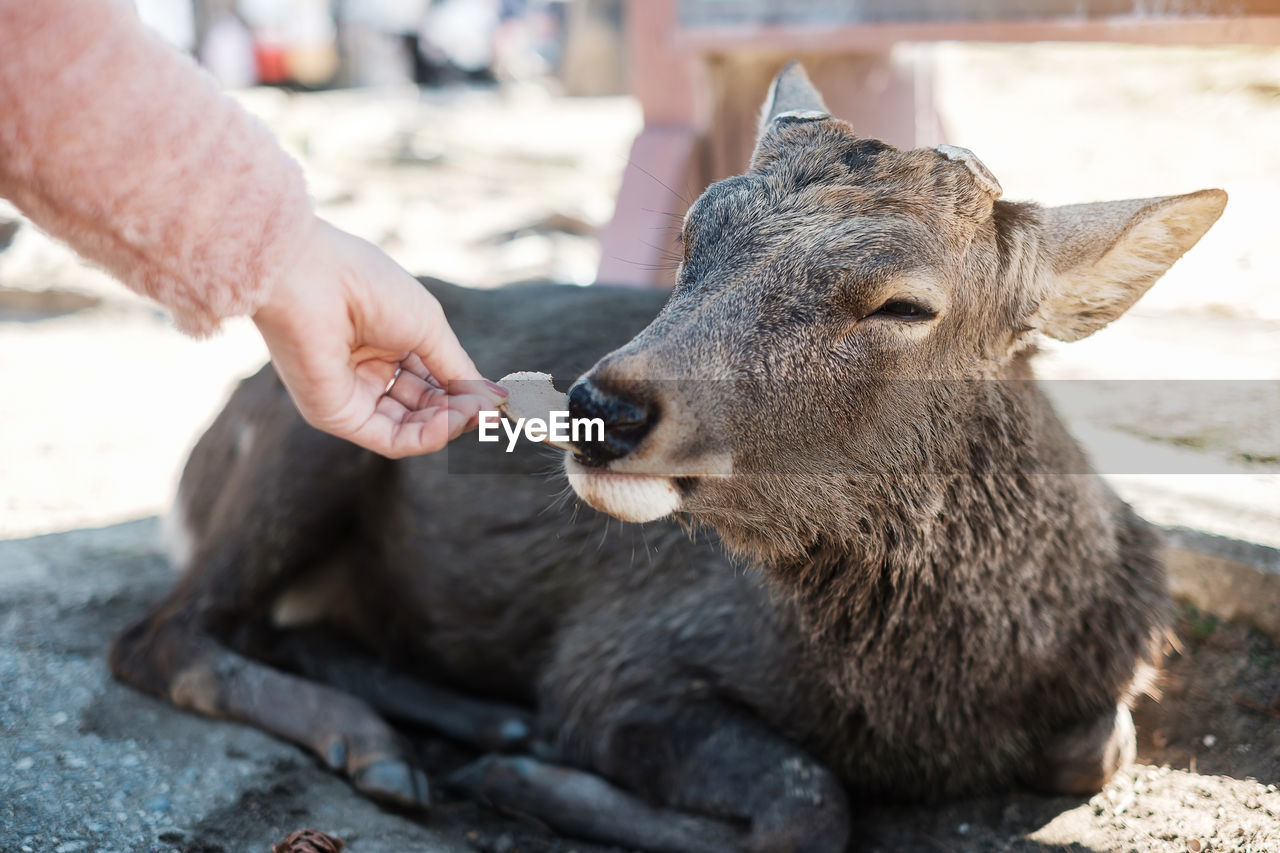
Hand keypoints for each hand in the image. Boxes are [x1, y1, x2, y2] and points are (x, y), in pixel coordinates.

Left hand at [252, 217, 504, 457]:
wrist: (311, 278)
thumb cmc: (367, 286)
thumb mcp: (428, 327)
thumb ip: (458, 369)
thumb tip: (495, 399)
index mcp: (385, 341)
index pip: (433, 379)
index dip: (465, 391)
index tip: (496, 399)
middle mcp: (367, 370)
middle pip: (425, 406)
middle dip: (460, 410)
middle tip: (488, 410)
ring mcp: (352, 396)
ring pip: (412, 427)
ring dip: (448, 425)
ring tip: (471, 413)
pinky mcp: (338, 416)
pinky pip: (391, 438)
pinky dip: (426, 437)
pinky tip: (450, 423)